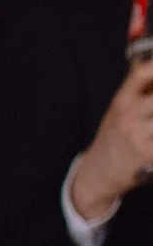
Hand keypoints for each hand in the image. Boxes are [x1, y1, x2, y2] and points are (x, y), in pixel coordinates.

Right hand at [71, 58, 152, 222]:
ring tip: (152, 122)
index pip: (142, 72)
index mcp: (122, 100)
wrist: (98, 172)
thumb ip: (141, 91)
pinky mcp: (148, 155)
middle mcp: (128, 115)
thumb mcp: (120, 110)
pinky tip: (152, 139)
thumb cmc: (115, 137)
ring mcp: (138, 135)